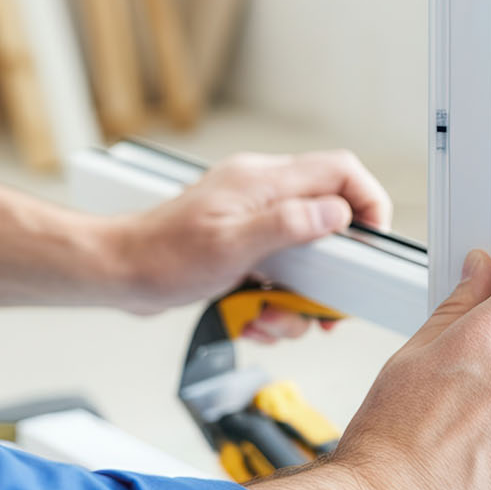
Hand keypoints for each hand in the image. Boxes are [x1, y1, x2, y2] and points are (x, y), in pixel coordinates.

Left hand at [113, 151, 391, 317]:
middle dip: (332, 271)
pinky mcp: (242, 248)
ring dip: (296, 299)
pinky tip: (251, 316)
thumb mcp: (231, 244)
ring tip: (272, 318)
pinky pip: (279, 274)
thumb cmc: (161, 256)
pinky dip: (272, 303)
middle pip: (328, 221)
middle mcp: (261, 195)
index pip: (339, 171)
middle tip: (326, 306)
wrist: (119, 274)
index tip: (372, 241)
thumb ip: (287, 224)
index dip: (367, 201)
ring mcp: (252, 221)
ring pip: (305, 257)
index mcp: (263, 180)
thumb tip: (335, 212)